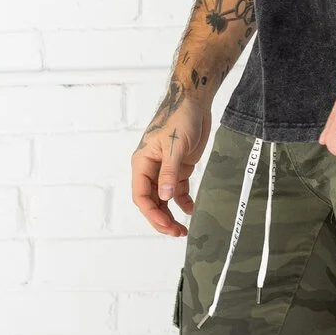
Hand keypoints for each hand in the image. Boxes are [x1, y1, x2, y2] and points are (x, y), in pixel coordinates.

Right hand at [132, 99, 210, 236]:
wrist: (194, 101)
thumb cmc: (180, 117)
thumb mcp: (175, 145)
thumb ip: (169, 172)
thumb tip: (164, 197)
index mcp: (142, 163)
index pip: (141, 195)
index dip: (151, 214)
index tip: (166, 226)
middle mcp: (151, 169)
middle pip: (151, 202)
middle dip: (161, 219)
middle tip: (176, 232)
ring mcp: (165, 169)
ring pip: (164, 199)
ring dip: (171, 214)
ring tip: (183, 229)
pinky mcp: (179, 168)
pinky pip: (178, 191)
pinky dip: (184, 202)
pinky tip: (192, 210)